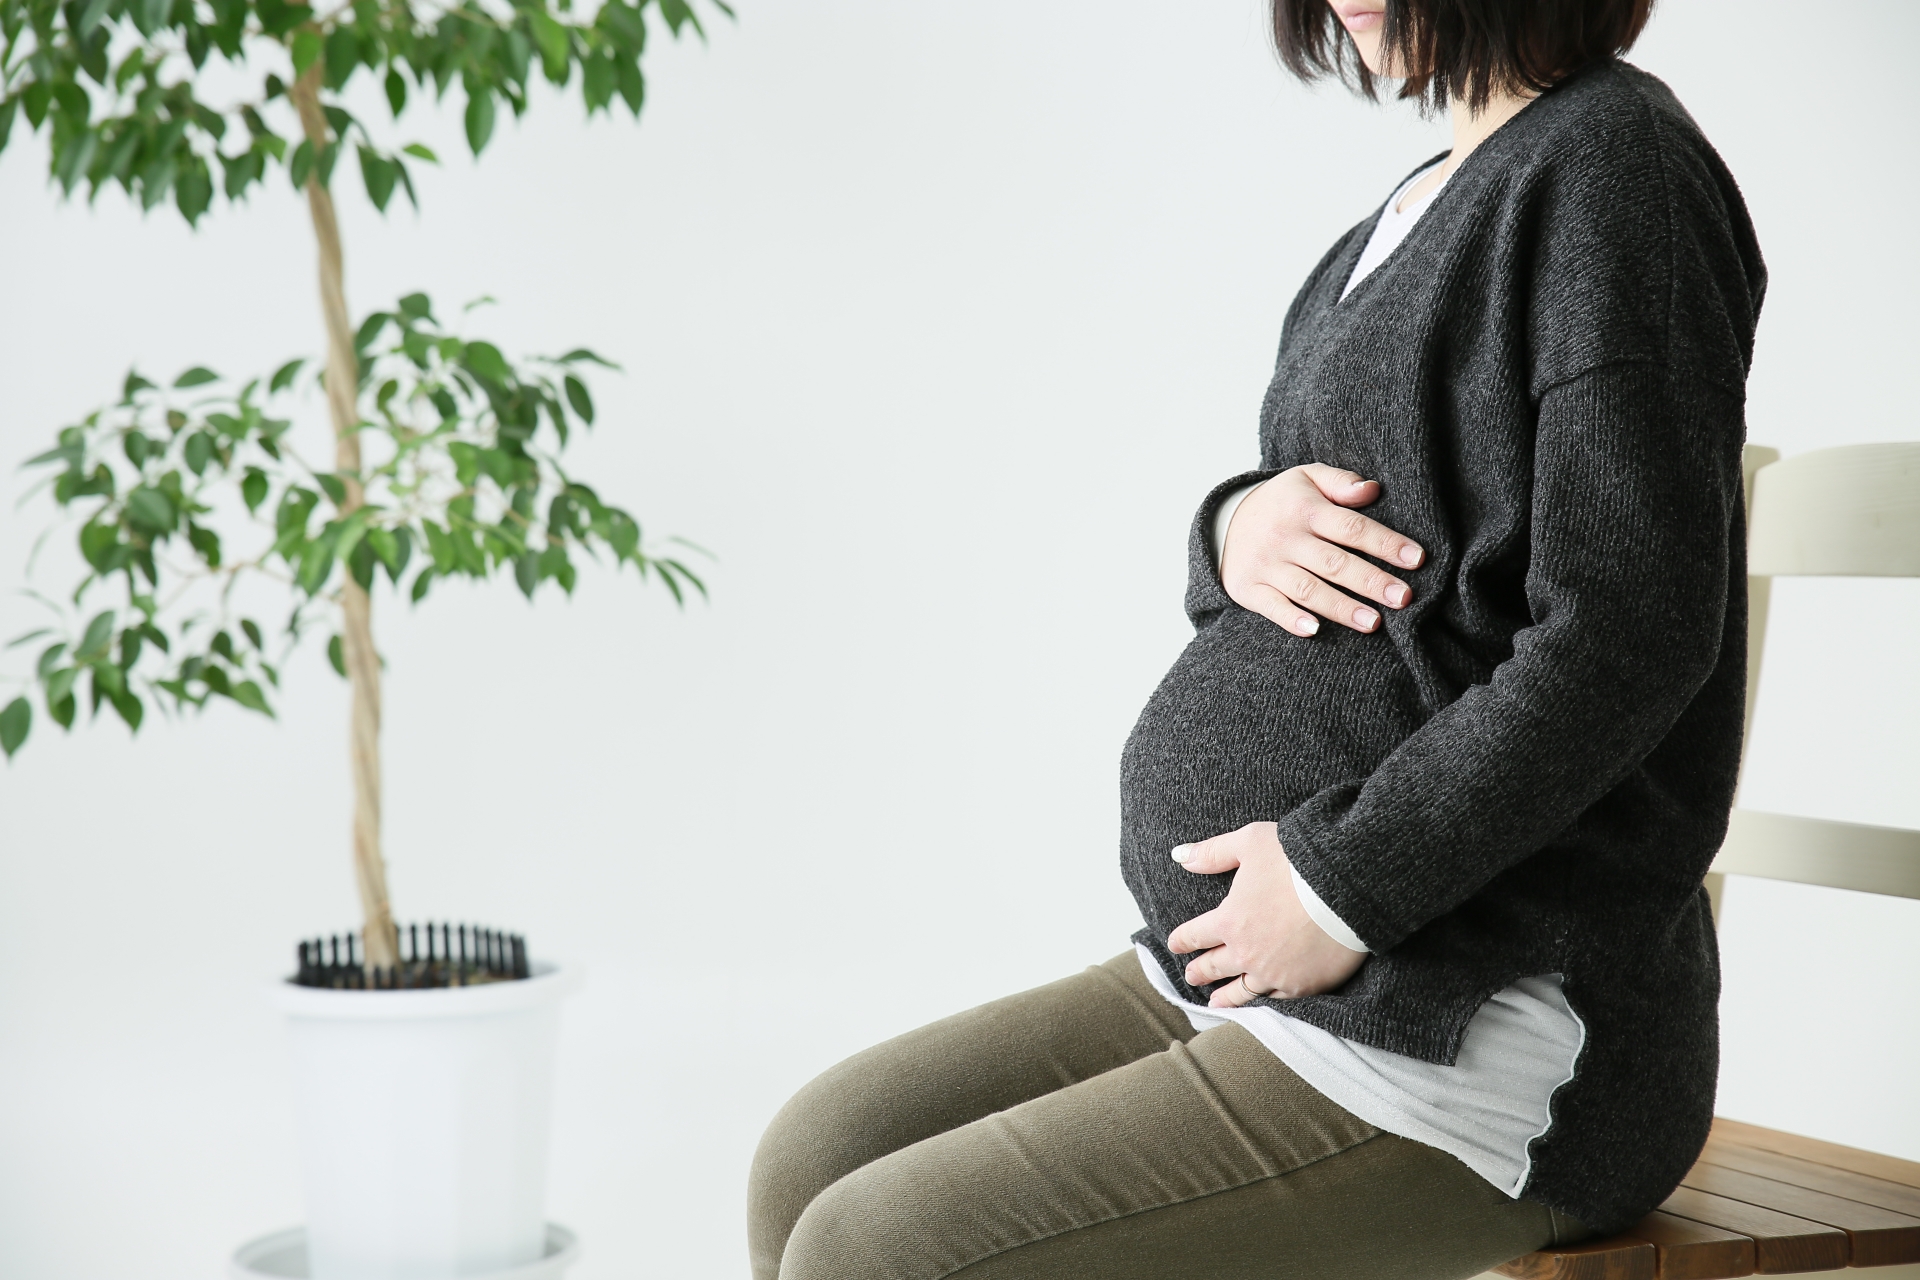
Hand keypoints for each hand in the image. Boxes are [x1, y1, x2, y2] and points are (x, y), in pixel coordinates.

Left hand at [1164, 822, 1366, 1006]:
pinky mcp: (1302, 984)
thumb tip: (1180, 855)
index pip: (1196, 934)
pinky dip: (1264, 999)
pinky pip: (1277, 997)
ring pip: (1243, 990)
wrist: (1347, 888)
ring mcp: (1274, 973)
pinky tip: (1260, 999)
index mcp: (1229, 920)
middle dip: (1200, 971)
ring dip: (1226, 996)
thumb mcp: (1249, 843)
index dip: (1183, 940)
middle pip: (1215, 966)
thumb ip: (1213, 853)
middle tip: (1191, 977)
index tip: (1174, 945)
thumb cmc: (1297, 860)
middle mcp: (1246, 952)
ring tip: (1215, 1002)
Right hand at [1222, 464, 1424, 637]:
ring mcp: (1267, 565)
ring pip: (1308, 589)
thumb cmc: (1282, 503)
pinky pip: (1271, 606)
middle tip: (1404, 599)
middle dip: (1371, 582)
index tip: (1416, 559)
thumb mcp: (1306, 478)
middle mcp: (1286, 538)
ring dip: (1340, 607)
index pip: (1352, 528)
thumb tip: (1373, 490)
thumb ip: (1340, 482)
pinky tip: (1314, 630)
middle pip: (1334, 563)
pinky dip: (1291, 619)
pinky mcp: (1249, 589)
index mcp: (1306, 510)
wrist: (1224, 522)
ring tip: (1373, 623)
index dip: (1385, 544)